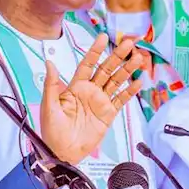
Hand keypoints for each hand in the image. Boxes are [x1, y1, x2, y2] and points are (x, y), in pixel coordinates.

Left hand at [39, 36, 147, 164]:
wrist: (62, 152)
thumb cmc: (51, 130)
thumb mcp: (49, 105)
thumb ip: (51, 84)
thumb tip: (49, 62)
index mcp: (75, 86)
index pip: (87, 64)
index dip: (95, 51)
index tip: (102, 37)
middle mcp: (89, 91)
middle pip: (106, 69)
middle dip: (117, 56)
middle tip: (129, 43)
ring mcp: (100, 102)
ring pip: (116, 82)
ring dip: (127, 70)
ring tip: (139, 58)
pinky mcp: (108, 114)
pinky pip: (121, 100)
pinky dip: (130, 91)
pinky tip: (138, 82)